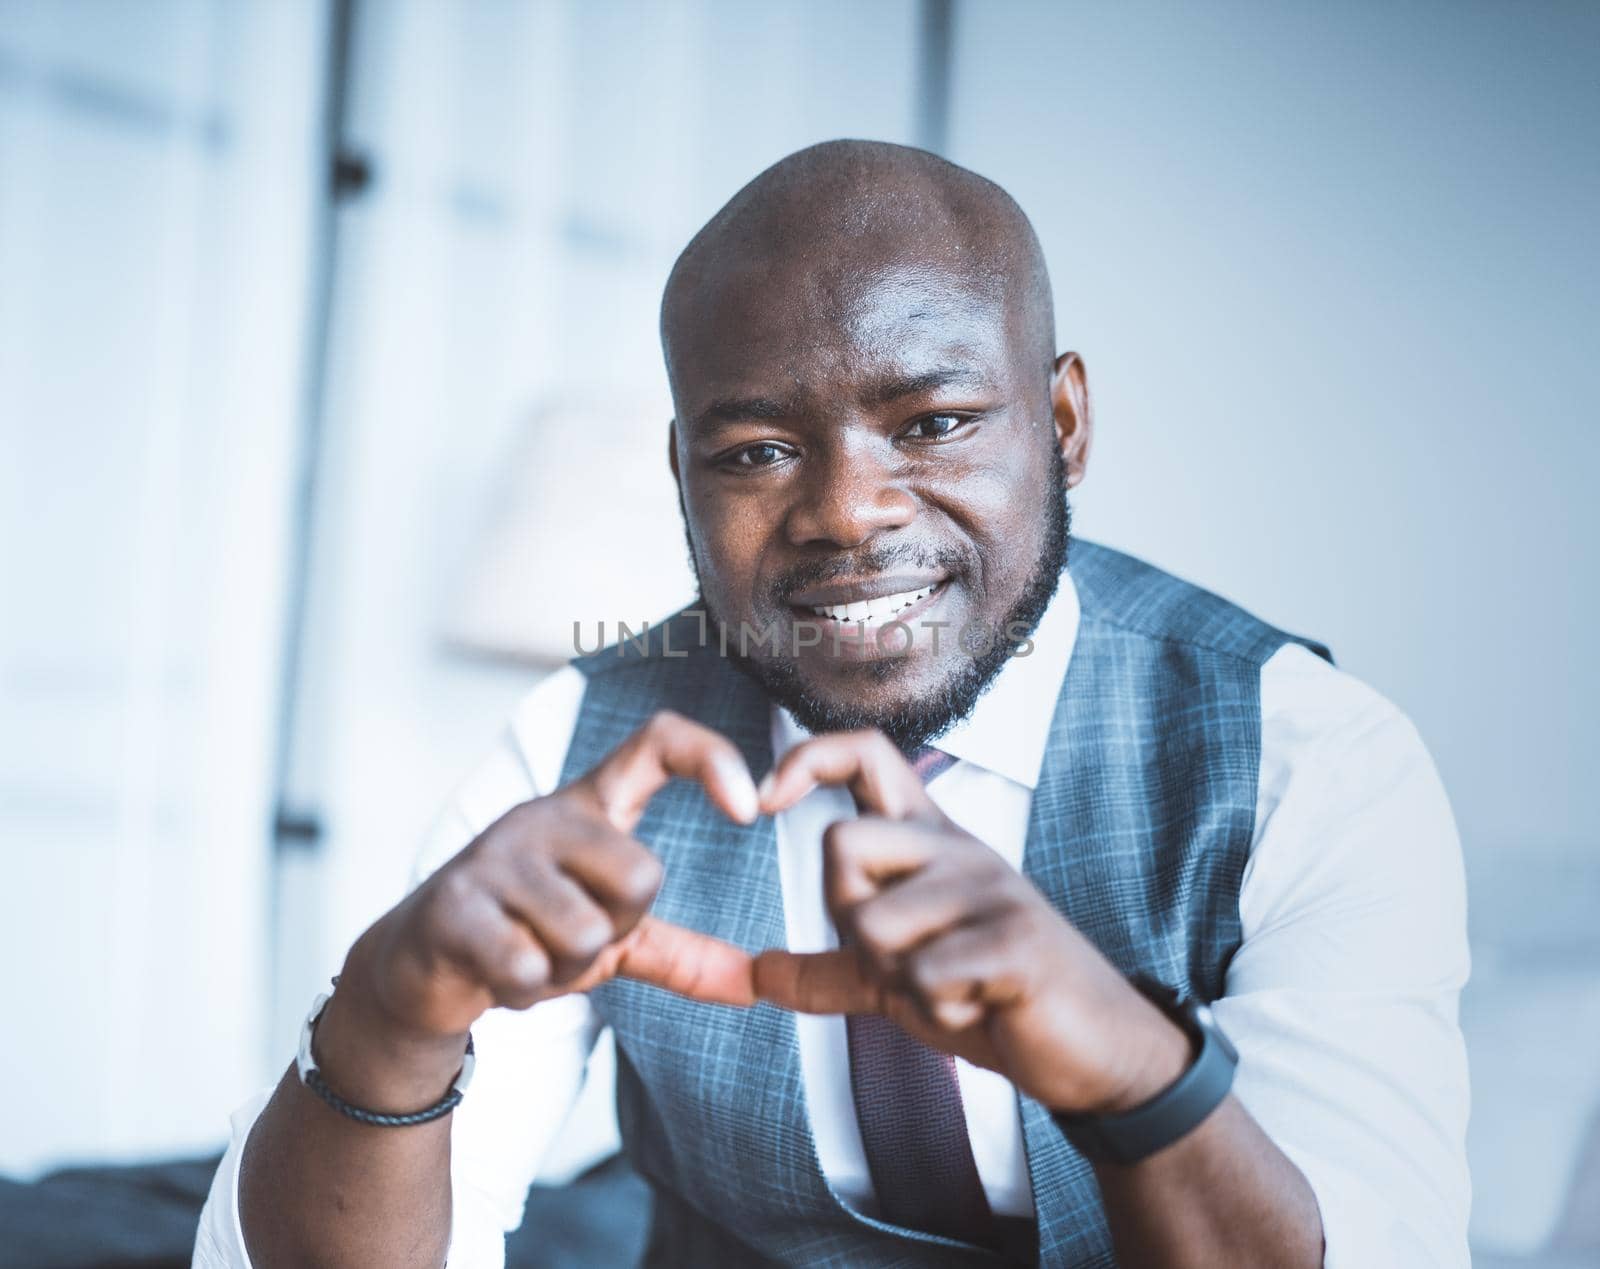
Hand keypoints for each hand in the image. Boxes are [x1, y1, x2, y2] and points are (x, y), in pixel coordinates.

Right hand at [341, 710, 761, 1049]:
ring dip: (565, 972)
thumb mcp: (611, 940)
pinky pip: (529, 966)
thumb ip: (684, 954)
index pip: (658, 741)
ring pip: (585, 935)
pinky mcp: (453, 905)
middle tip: (571, 940)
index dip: (713, 758)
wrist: (418, 972)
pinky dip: (525, 990)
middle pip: (640, 877)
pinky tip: (496, 974)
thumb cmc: (526, 936)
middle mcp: (543, 816)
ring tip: (529, 955)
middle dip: (616, 932)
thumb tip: (758, 986)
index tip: (751, 809)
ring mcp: (493, 856)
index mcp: (588, 807)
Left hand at [752, 731, 1189, 1114]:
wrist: (1093, 1047)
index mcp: (929, 841)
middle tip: (902, 961)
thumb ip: (830, 969)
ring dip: (897, 985)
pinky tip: (979, 1008)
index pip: (866, 755)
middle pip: (841, 845)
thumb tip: (755, 972)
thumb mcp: (898, 979)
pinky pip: (921, 977)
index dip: (808, 759)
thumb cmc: (995, 997)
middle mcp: (957, 847)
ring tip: (952, 990)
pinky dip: (936, 1012)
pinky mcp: (1015, 939)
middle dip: (846, 920)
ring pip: (872, 926)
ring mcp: (990, 888)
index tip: (766, 800)